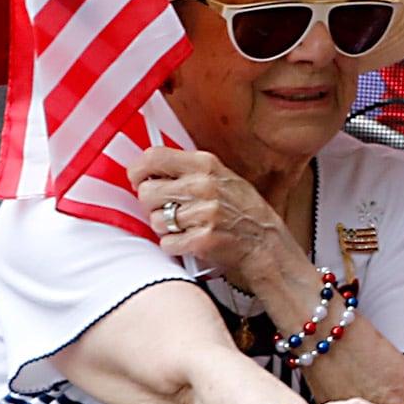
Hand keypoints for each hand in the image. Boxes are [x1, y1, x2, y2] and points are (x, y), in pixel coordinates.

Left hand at [130, 145, 301, 303]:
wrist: (266, 243)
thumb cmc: (241, 210)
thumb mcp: (221, 176)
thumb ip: (188, 170)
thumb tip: (148, 169)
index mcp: (205, 164)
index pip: (153, 157)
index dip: (138, 170)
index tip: (138, 180)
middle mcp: (203, 186)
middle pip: (147, 192)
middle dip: (153, 204)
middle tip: (169, 209)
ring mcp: (203, 214)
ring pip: (155, 221)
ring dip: (166, 228)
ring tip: (187, 227)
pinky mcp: (202, 240)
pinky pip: (167, 243)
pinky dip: (176, 246)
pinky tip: (192, 240)